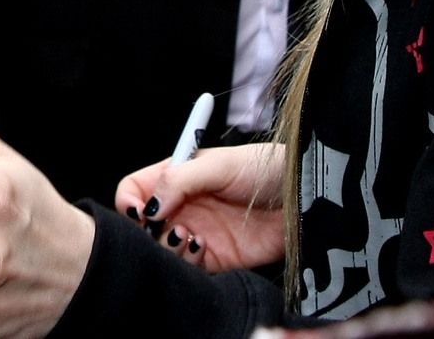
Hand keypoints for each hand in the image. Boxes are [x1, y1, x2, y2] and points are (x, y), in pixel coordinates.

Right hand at [111, 143, 285, 272]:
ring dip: (166, 247)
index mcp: (176, 177)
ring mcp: (196, 234)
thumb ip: (179, 180)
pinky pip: (186, 269)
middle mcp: (182, 207)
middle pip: (142, 225)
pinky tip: (201, 247)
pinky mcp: (215, 260)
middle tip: (160, 228)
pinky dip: (186, 262)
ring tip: (187, 235)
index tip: (138, 212)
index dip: (128, 202)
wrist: (305, 198)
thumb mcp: (219, 165)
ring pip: (160, 250)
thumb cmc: (264, 169)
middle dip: (144, 230)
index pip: (135, 190)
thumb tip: (148, 205)